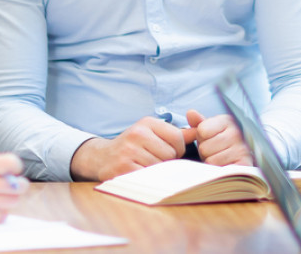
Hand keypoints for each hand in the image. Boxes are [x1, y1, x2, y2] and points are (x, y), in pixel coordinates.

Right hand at [69, 117, 190, 180]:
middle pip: (170, 154)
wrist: (102, 157)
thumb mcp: (151, 133)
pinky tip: (139, 173)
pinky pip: (148, 176)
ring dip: (157, 171)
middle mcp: (137, 133)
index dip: (178, 150)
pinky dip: (148, 178)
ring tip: (145, 166)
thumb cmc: (132, 146)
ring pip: (160, 167)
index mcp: (147, 123)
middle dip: (167, 162)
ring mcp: (129, 151)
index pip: (177, 137)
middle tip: (154, 160)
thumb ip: (175, 134)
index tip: (170, 153)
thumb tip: (198, 131)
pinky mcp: (123, 168)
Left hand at [185, 109, 252, 165]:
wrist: (242, 158)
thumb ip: (199, 122)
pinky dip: (219, 171)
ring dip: (212, 163)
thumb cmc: (223, 143)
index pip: (201, 131)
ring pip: (211, 161)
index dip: (201, 138)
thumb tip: (190, 113)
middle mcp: (237, 133)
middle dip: (206, 153)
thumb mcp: (211, 130)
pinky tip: (224, 167)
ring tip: (220, 160)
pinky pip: (219, 171)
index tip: (210, 140)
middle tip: (215, 152)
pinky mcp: (244, 165)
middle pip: (204, 148)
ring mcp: (242, 150)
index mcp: (227, 121)